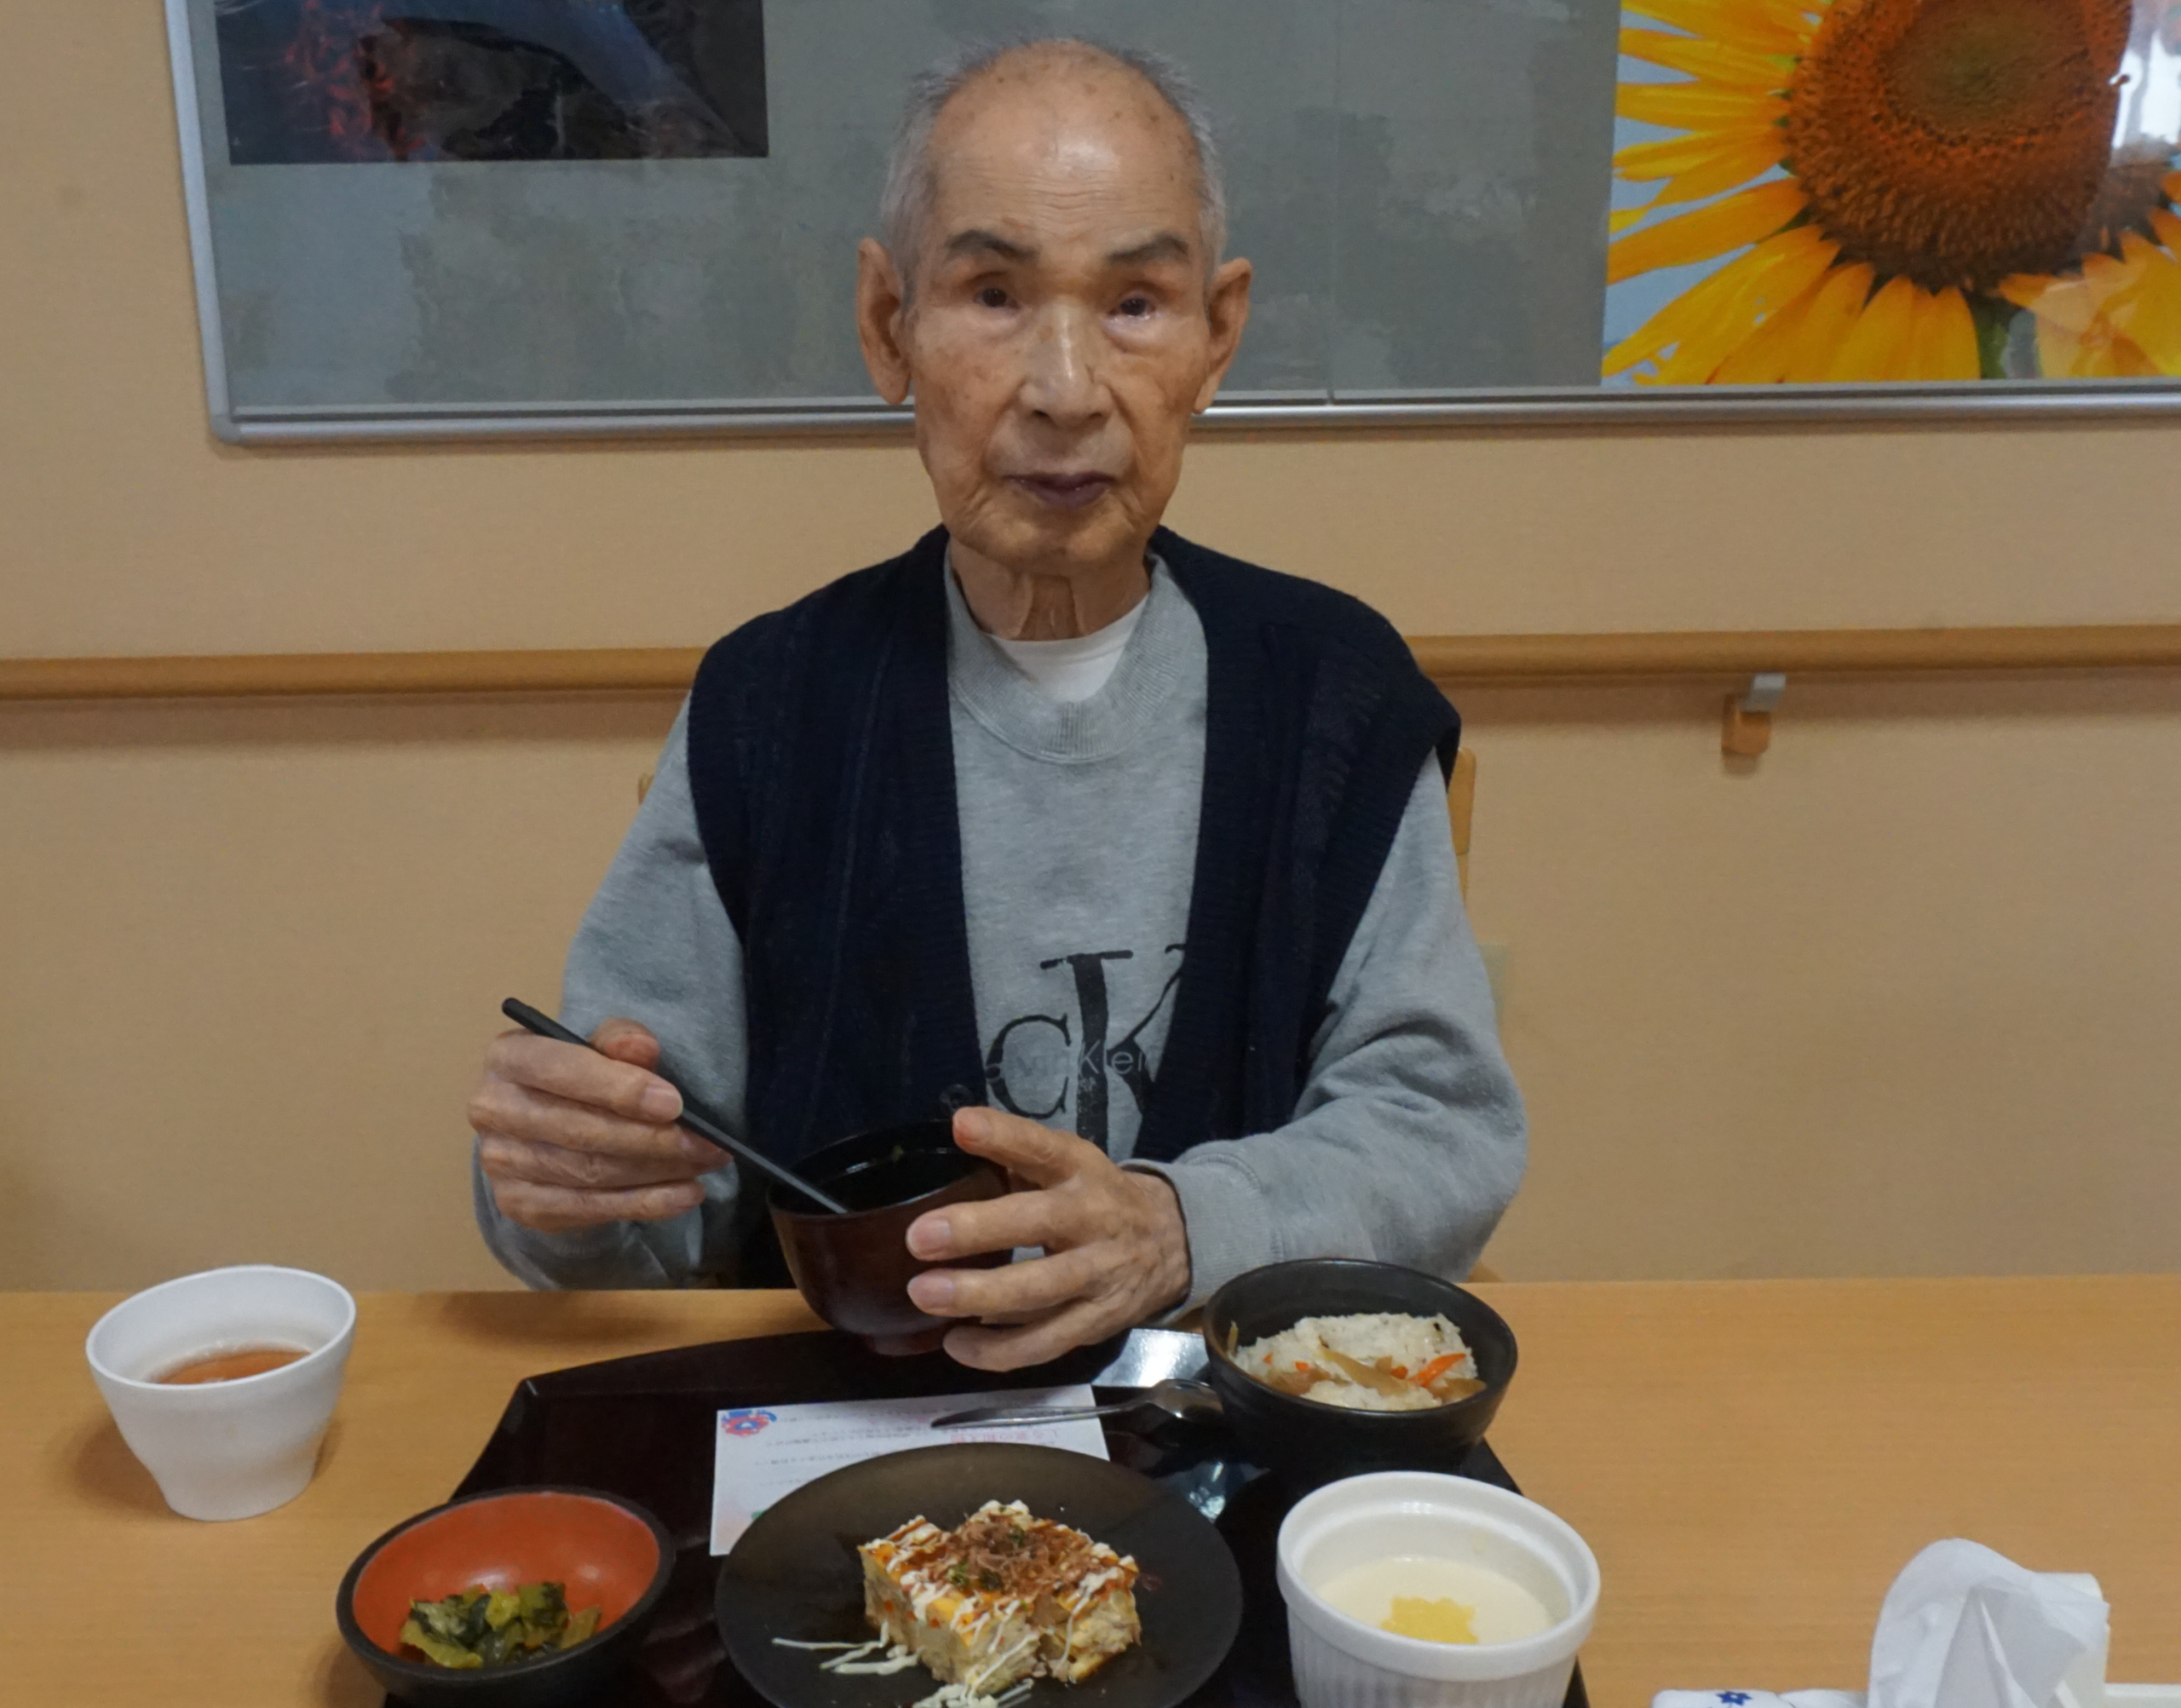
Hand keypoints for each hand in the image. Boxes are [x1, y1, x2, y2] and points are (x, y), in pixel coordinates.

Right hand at [468, 1018, 724, 1231]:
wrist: (543, 1128)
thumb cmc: (579, 1077)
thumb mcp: (598, 1047)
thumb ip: (619, 1041)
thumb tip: (641, 1047)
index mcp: (508, 1057)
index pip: (560, 1070)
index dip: (620, 1089)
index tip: (674, 1104)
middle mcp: (493, 1109)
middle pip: (580, 1131)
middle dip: (653, 1139)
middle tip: (707, 1143)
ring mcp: (501, 1162)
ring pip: (590, 1173)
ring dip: (658, 1171)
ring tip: (704, 1163)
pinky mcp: (519, 1204)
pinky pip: (589, 1209)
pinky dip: (645, 1203)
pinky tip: (686, 1194)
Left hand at [903, 1107, 1191, 1370]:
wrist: (1171, 1245)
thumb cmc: (1097, 1198)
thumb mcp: (1068, 1165)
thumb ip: (1016, 1153)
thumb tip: (956, 1132)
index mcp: (1082, 1172)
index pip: (1045, 1149)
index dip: (1004, 1136)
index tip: (963, 1127)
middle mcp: (1094, 1220)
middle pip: (1038, 1224)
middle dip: (977, 1230)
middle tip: (919, 1237)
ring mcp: (1098, 1277)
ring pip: (1038, 1293)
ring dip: (979, 1296)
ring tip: (924, 1295)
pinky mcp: (1097, 1324)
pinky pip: (1044, 1343)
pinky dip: (998, 1350)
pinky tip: (955, 1344)